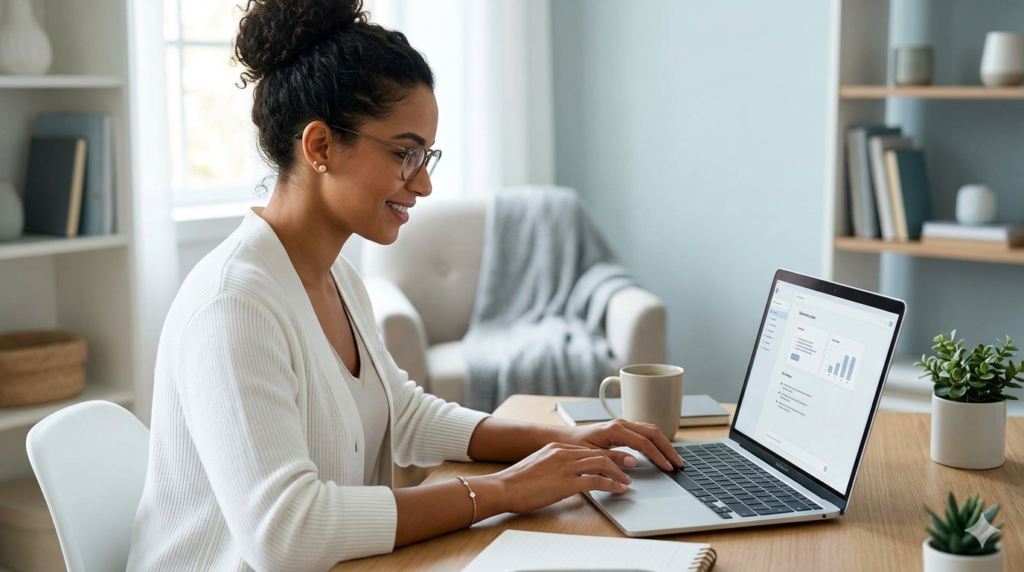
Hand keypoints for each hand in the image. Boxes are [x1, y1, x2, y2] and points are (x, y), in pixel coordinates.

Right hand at [489, 443, 632, 513]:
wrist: (503, 488)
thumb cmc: (516, 482)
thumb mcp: (538, 466)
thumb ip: (554, 465)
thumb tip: (566, 474)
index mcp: (556, 447)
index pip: (588, 449)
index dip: (606, 456)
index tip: (616, 462)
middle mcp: (562, 453)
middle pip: (598, 453)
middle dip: (617, 461)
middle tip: (629, 470)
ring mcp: (565, 467)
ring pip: (601, 464)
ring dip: (618, 473)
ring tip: (627, 482)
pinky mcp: (566, 483)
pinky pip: (595, 481)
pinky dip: (610, 485)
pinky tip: (618, 490)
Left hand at [562, 419, 683, 471]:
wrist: (564, 440)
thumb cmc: (575, 446)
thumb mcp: (592, 455)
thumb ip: (613, 458)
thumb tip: (633, 462)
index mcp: (615, 430)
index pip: (644, 443)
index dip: (658, 456)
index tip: (668, 467)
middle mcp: (621, 424)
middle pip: (653, 433)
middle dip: (667, 448)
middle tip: (679, 463)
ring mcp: (623, 425)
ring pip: (651, 430)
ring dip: (664, 443)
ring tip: (674, 458)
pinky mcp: (622, 429)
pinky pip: (644, 432)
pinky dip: (656, 440)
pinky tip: (660, 451)